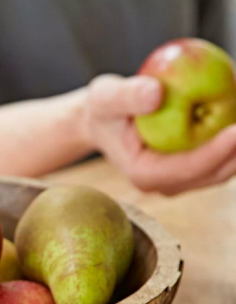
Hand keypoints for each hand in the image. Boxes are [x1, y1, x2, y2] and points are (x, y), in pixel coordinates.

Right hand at [84, 74, 235, 194]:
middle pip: (214, 173)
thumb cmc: (104, 108)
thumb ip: (127, 95)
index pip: (187, 168)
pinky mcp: (191, 169)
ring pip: (224, 169)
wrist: (104, 120)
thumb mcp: (106, 97)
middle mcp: (165, 184)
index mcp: (145, 174)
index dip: (215, 152)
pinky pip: (223, 158)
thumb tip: (155, 93)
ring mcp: (180, 179)